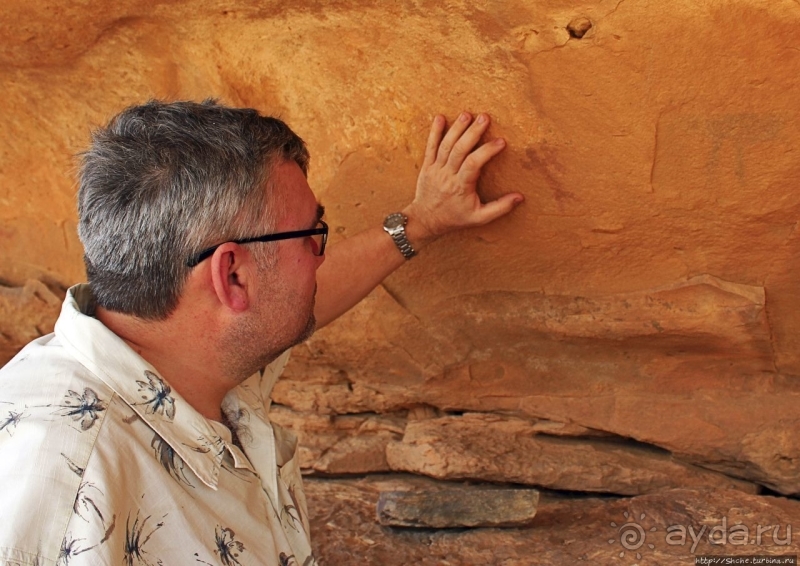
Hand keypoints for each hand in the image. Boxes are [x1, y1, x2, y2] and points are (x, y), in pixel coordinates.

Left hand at [404, 112, 523, 245]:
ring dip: (456, 129)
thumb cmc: (455, 218)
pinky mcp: (427, 166)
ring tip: (467, 114)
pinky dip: (434, 132)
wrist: (426, 220)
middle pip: (459, 150)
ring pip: (445, 146)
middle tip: (485, 117)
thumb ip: (500, 207)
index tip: (501, 141)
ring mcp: (435, 169)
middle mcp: (447, 175)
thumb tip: (520, 197)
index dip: (486, 151)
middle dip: (472, 133)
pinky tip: (439, 117)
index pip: (473, 164)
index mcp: (461, 187)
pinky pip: (430, 146)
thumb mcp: (479, 218)